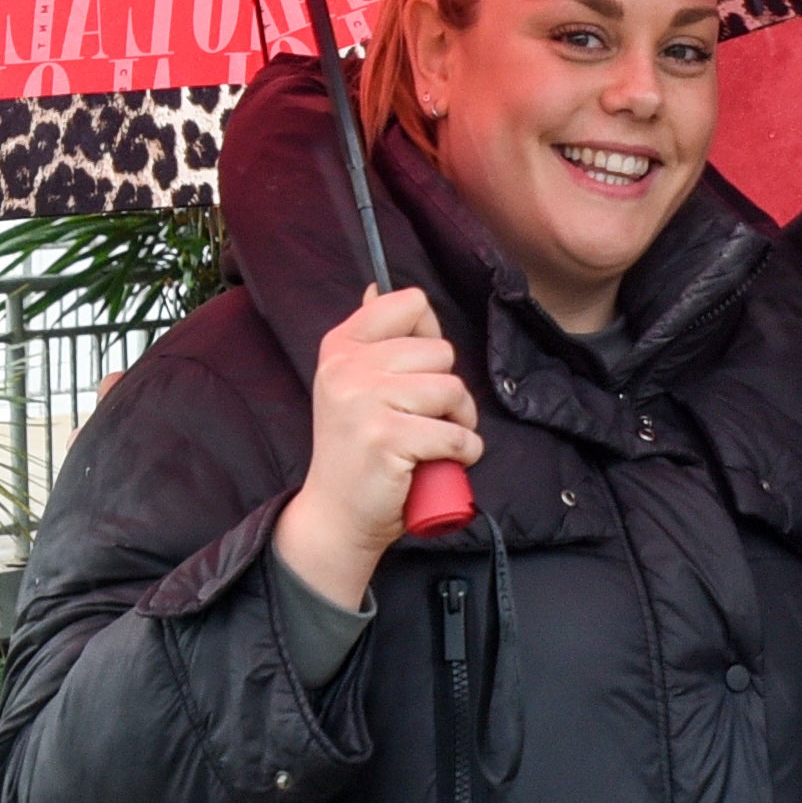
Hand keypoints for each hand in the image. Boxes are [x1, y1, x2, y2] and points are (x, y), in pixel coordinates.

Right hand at [273, 287, 482, 607]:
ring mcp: (365, 401)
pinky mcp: (386, 438)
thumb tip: (378, 288)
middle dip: (449, 389)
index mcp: (341, 346)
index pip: (410, 304)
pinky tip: (444, 463)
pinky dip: (464, 452)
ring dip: (460, 421)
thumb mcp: (353, 385)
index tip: (415, 373)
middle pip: (441, 351)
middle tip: (427, 419)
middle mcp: (347, 367)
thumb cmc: (358, 450)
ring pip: (452, 390)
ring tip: (435, 441)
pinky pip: (456, 434)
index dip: (429, 339)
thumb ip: (372, 337)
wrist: (337, 515)